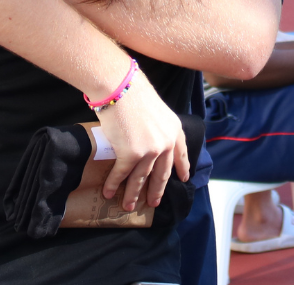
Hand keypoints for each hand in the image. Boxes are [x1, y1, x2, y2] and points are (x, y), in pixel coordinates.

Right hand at [95, 70, 189, 210]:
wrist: (120, 86)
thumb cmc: (135, 91)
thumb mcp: (157, 110)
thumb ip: (158, 127)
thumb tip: (149, 140)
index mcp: (174, 130)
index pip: (181, 154)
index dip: (182, 168)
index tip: (184, 179)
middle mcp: (165, 144)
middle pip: (162, 174)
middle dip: (157, 191)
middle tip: (153, 203)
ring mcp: (149, 151)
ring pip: (141, 179)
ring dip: (133, 195)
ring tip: (128, 206)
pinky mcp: (131, 155)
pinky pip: (122, 174)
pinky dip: (114, 185)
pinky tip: (109, 192)